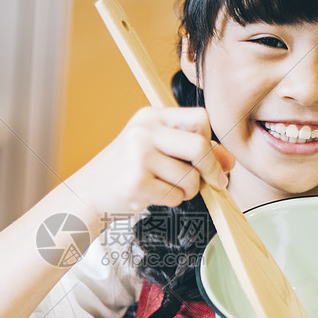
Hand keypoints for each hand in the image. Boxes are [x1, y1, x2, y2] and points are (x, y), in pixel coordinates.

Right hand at [66, 107, 233, 220]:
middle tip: (213, 182)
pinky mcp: (136, 183)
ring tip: (167, 189)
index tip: (210, 159)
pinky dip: (173, 201)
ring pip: (190, 177)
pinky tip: (154, 196)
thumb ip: (194, 151)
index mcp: (150, 116)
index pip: (200, 118)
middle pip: (199, 146)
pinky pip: (175, 196)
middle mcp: (143, 131)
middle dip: (211, 169)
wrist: (88, 192)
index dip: (210, 140)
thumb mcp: (157, 150)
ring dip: (188, 191)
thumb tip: (229, 160)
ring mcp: (138, 157)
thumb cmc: (126, 170)